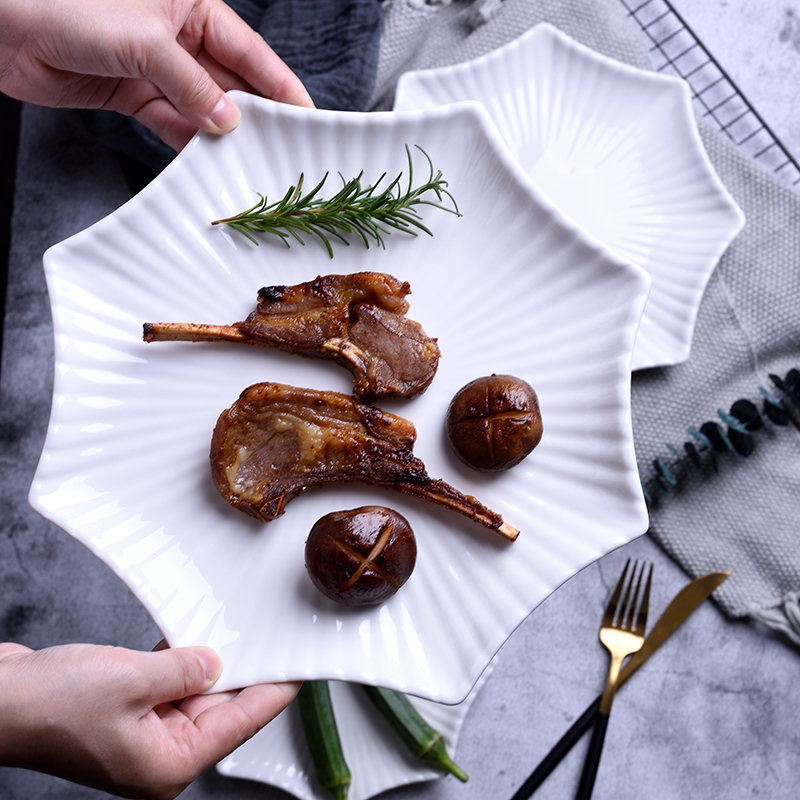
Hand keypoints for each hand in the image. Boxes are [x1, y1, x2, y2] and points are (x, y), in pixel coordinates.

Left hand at [0, 0, 313, 150]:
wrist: (0, 22)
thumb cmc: (67, 2)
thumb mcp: (145, 42)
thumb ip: (192, 86)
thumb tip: (228, 121)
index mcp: (191, 3)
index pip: (249, 49)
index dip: (279, 84)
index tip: (306, 114)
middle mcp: (177, 34)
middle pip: (229, 80)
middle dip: (254, 114)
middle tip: (283, 148)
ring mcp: (155, 65)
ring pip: (202, 106)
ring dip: (221, 134)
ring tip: (249, 162)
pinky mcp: (131, 92)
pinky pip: (171, 121)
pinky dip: (187, 141)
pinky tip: (207, 159)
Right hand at [0, 641, 299, 799]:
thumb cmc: (49, 705)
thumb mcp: (132, 679)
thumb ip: (184, 671)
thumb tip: (216, 663)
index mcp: (168, 764)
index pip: (242, 721)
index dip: (276, 689)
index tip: (303, 667)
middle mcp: (161, 756)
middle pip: (223, 708)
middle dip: (244, 669)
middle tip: (271, 634)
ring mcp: (144, 735)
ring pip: (197, 692)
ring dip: (209, 661)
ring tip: (236, 629)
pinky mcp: (128, 713)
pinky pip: (169, 685)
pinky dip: (181, 662)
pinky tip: (192, 635)